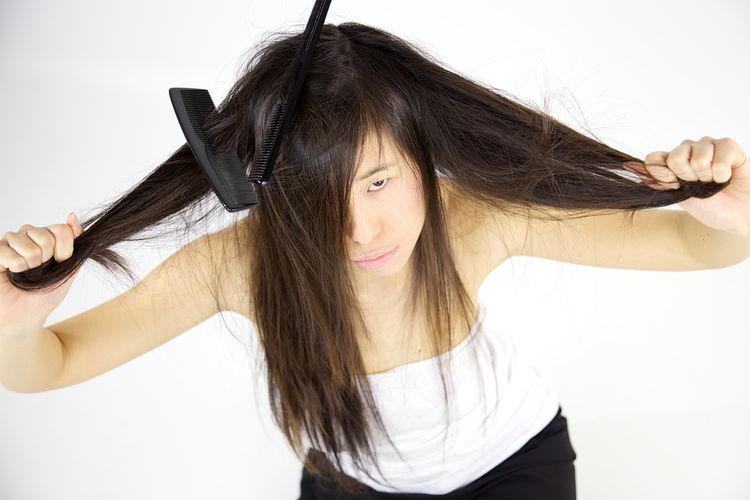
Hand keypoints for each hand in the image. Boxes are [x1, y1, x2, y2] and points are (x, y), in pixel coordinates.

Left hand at [624, 136, 749, 236]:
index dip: (666, 175)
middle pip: (676, 155)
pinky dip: (723, 170)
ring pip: (699, 153)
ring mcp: (707, 146)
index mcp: (670, 162)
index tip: (677, 186)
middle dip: (689, 176)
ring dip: (708, 175)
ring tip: (715, 182)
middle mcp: (687, 151)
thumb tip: (628, 167)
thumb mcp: (678, 196)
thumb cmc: (709, 207)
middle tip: (700, 185)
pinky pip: (721, 151)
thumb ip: (656, 180)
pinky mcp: (728, 146)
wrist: (737, 215)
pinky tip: (727, 176)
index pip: (654, 159)